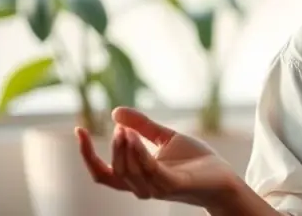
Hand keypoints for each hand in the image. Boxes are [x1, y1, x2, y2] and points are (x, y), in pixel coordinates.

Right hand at [76, 107, 239, 207]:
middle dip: (113, 147)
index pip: (101, 172)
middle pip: (114, 171)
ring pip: (128, 172)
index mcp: (137, 177)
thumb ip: (142, 126)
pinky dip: (139, 154)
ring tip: (124, 129)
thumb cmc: (195, 161)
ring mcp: (157, 188)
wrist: (223, 177)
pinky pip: (150, 171)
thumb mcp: (165, 138)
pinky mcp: (174, 185)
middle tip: (118, 127)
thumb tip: (115, 113)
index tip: (78, 129)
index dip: (86, 154)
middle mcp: (142, 187)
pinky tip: (136, 138)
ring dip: (124, 149)